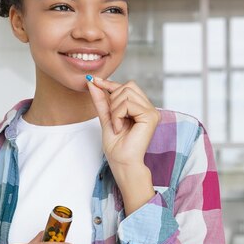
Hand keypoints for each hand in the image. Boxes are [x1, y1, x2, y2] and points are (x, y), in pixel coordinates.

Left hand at [86, 76, 158, 213]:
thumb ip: (101, 100)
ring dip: (115, 110)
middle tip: (113, 119)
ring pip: (126, 93)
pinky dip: (118, 115)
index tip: (94, 81)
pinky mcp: (150, 116)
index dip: (110, 83)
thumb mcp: (106, 117)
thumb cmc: (116, 146)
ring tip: (117, 126)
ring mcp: (151, 111)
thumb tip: (92, 82)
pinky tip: (120, 128)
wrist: (122, 163)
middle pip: (127, 86)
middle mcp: (148, 107)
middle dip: (113, 100)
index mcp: (140, 107)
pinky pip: (127, 104)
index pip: (127, 86)